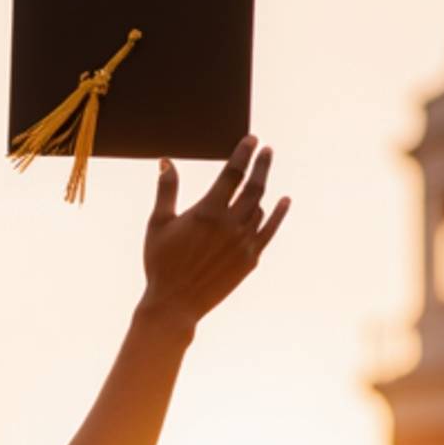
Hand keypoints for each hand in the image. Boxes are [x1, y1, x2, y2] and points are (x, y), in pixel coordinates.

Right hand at [140, 135, 287, 327]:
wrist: (175, 304)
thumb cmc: (161, 263)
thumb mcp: (159, 224)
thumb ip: (167, 190)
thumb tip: (166, 162)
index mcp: (207, 211)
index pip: (232, 173)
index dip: (243, 154)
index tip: (251, 140)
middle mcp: (230, 224)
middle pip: (254, 186)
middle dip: (261, 165)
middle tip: (267, 150)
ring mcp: (244, 242)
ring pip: (260, 207)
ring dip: (261, 190)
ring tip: (257, 180)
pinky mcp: (251, 259)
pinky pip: (269, 230)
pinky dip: (278, 213)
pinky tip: (284, 200)